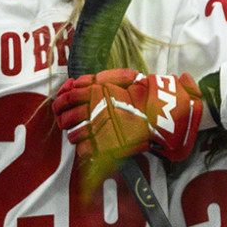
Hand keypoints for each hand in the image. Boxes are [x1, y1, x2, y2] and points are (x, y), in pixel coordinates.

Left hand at [52, 70, 204, 165]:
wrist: (166, 112)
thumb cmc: (149, 93)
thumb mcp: (128, 77)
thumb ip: (106, 78)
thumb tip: (80, 81)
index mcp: (99, 90)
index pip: (68, 95)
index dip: (60, 100)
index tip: (60, 104)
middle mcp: (96, 108)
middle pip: (66, 115)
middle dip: (63, 119)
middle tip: (65, 121)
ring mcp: (101, 127)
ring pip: (73, 134)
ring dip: (73, 135)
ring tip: (79, 134)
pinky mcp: (107, 144)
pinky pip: (85, 150)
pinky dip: (84, 149)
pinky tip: (89, 146)